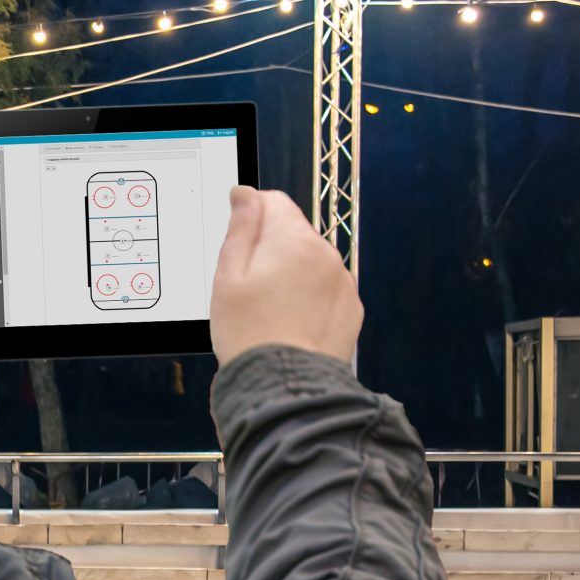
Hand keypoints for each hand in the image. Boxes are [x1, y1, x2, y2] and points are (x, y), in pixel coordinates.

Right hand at [208, 185, 360, 362]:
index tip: (238, 249)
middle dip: (271, 250)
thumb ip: (240, 227)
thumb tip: (245, 193)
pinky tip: (291, 324)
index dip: (250, 219)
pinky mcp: (351, 309)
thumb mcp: (228, 276)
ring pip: (311, 262)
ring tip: (271, 312)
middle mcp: (325, 254)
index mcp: (293, 239)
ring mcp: (343, 283)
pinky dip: (310, 299)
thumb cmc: (250, 334)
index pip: (273, 201)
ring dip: (292, 275)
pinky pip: (326, 290)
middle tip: (250, 289)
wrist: (285, 386)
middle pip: (293, 233)